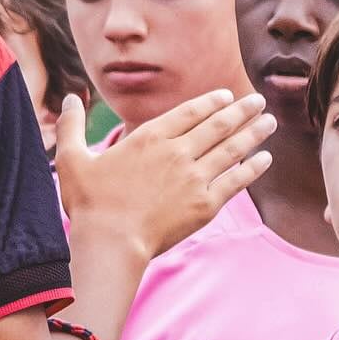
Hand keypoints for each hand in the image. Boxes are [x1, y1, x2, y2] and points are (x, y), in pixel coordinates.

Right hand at [56, 91, 272, 260]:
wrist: (111, 243)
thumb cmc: (89, 204)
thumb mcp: (71, 160)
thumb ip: (71, 126)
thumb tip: (69, 99)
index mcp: (151, 137)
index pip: (190, 111)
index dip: (212, 101)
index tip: (227, 96)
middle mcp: (178, 152)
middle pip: (218, 125)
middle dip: (242, 111)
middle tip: (259, 102)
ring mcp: (195, 178)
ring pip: (232, 148)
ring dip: (254, 133)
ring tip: (269, 122)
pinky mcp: (206, 205)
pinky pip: (236, 181)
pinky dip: (253, 168)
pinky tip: (265, 159)